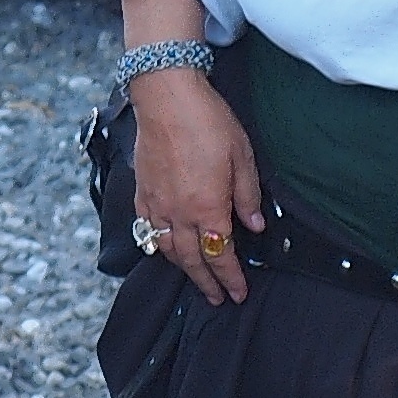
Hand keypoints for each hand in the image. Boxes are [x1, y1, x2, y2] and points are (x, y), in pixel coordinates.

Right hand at [131, 65, 259, 303]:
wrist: (167, 97)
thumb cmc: (208, 122)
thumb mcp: (242, 157)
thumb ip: (248, 196)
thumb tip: (255, 227)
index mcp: (208, 208)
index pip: (222, 255)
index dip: (231, 277)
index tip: (238, 293)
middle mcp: (179, 214)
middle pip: (193, 260)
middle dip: (207, 283)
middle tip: (217, 299)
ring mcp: (157, 204)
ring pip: (168, 250)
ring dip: (183, 269)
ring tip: (195, 280)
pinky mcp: (142, 192)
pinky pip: (148, 230)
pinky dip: (157, 246)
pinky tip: (164, 248)